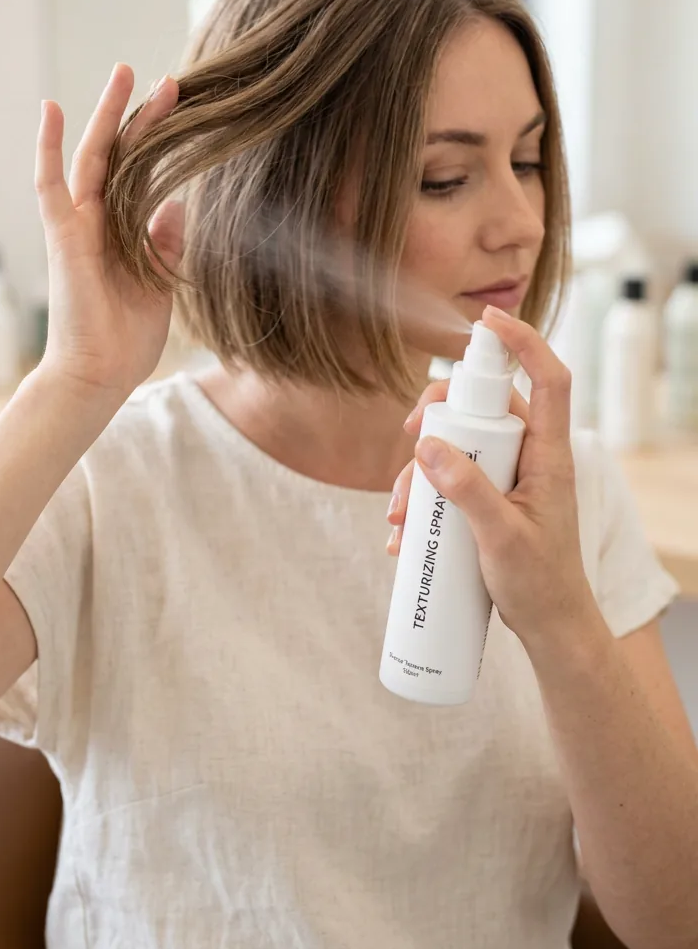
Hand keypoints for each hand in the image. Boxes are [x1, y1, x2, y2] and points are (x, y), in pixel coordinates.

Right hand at [35, 64, 183, 404]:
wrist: (101, 374)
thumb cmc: (127, 336)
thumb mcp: (161, 277)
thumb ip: (165, 238)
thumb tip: (178, 201)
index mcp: (123, 229)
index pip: (143, 171)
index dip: (162, 139)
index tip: (185, 107)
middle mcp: (98, 219)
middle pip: (121, 154)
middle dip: (141, 115)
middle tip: (166, 79)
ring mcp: (77, 224)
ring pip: (91, 156)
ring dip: (107, 115)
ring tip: (125, 74)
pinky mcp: (61, 235)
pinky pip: (50, 184)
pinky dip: (47, 146)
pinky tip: (51, 109)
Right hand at [386, 307, 596, 647]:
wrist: (550, 629)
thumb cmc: (540, 584)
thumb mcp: (501, 537)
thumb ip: (467, 489)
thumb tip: (428, 444)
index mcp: (549, 456)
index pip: (548, 379)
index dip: (524, 342)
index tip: (486, 320)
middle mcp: (531, 458)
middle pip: (485, 408)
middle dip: (438, 418)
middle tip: (407, 436)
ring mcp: (510, 478)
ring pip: (460, 446)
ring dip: (421, 471)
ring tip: (398, 513)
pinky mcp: (491, 499)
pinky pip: (453, 479)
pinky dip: (425, 498)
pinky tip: (403, 533)